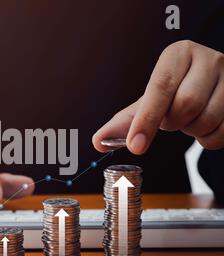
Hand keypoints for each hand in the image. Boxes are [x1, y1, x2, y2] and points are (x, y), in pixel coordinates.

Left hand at [93, 40, 223, 153]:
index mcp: (178, 55)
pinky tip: (204, 126)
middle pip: (185, 105)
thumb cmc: (175, 92)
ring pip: (206, 120)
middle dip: (171, 123)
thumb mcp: (148, 101)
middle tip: (170, 120)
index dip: (146, 120)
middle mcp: (208, 59)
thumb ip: (124, 122)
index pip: (160, 88)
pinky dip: (208, 139)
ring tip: (187, 120)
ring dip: (190, 131)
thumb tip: (98, 141)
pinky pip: (223, 132)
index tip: (135, 145)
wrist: (211, 87)